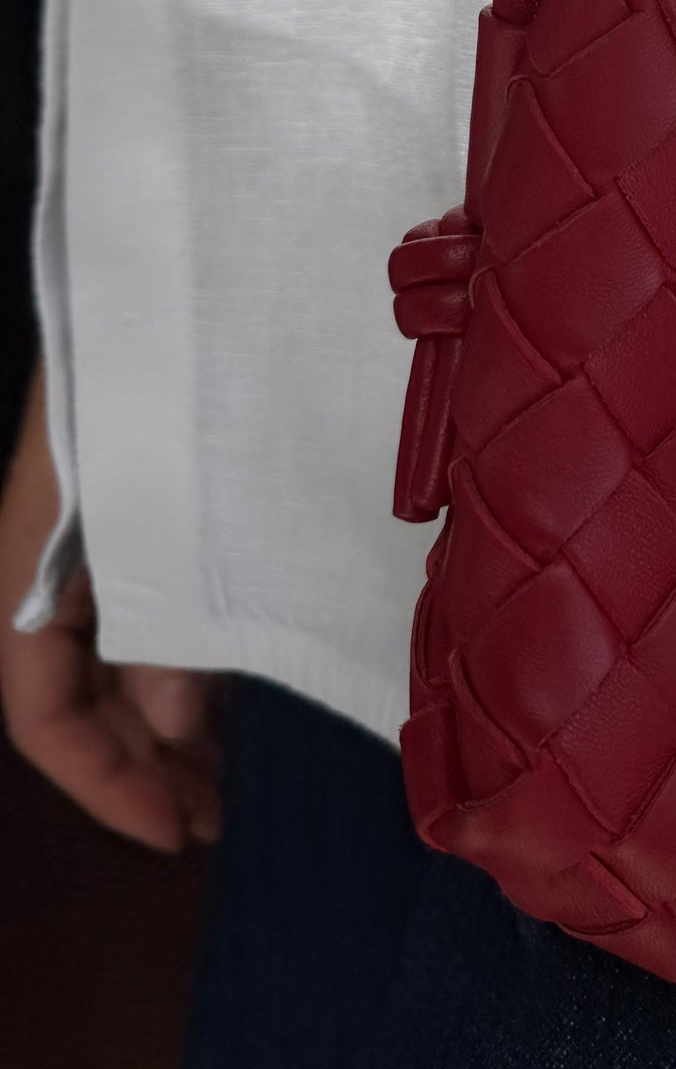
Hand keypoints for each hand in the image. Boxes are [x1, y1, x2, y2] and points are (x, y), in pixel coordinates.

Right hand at [0, 366, 220, 850]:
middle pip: (84, 684)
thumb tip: (172, 723)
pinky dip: (197, 652)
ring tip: (231, 779)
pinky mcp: (175, 494)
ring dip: (170, 718)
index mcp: (40, 548)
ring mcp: (121, 519)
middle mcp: (69, 544)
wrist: (206, 236)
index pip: (38, 702)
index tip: (174, 832)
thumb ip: (166, 614)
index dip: (98, 778)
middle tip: (214, 820)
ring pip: (129, 644)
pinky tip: (243, 689)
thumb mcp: (167, 500)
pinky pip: (169, 595)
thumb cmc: (182, 355)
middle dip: (140, 762)